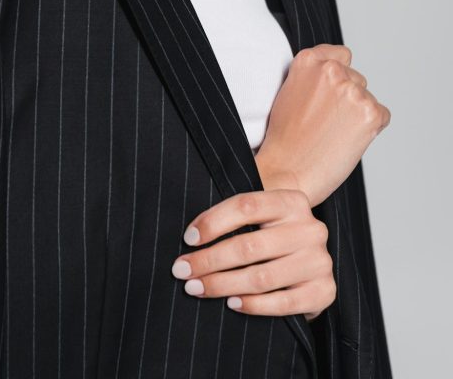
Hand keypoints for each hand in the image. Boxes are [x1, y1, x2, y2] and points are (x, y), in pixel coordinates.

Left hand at [171, 188, 335, 321]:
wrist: (306, 251)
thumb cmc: (269, 229)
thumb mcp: (258, 214)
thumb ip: (231, 217)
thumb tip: (190, 238)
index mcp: (291, 201)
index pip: (246, 206)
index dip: (213, 222)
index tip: (188, 239)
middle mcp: (310, 229)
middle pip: (250, 246)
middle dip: (209, 260)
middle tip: (182, 270)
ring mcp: (319, 261)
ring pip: (262, 277)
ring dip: (223, 285)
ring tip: (197, 288)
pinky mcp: (324, 291)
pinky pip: (283, 303)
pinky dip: (254, 305)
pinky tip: (231, 303)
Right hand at [254, 44, 390, 207]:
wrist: (287, 171)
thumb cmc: (285, 140)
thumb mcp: (290, 92)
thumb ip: (313, 78)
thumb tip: (338, 79)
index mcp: (308, 61)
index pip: (341, 54)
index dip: (339, 74)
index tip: (332, 90)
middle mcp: (331, 70)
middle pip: (356, 78)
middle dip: (347, 97)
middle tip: (327, 121)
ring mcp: (352, 90)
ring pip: (368, 98)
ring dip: (357, 114)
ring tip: (334, 133)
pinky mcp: (370, 112)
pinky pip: (382, 116)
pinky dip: (371, 129)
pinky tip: (348, 140)